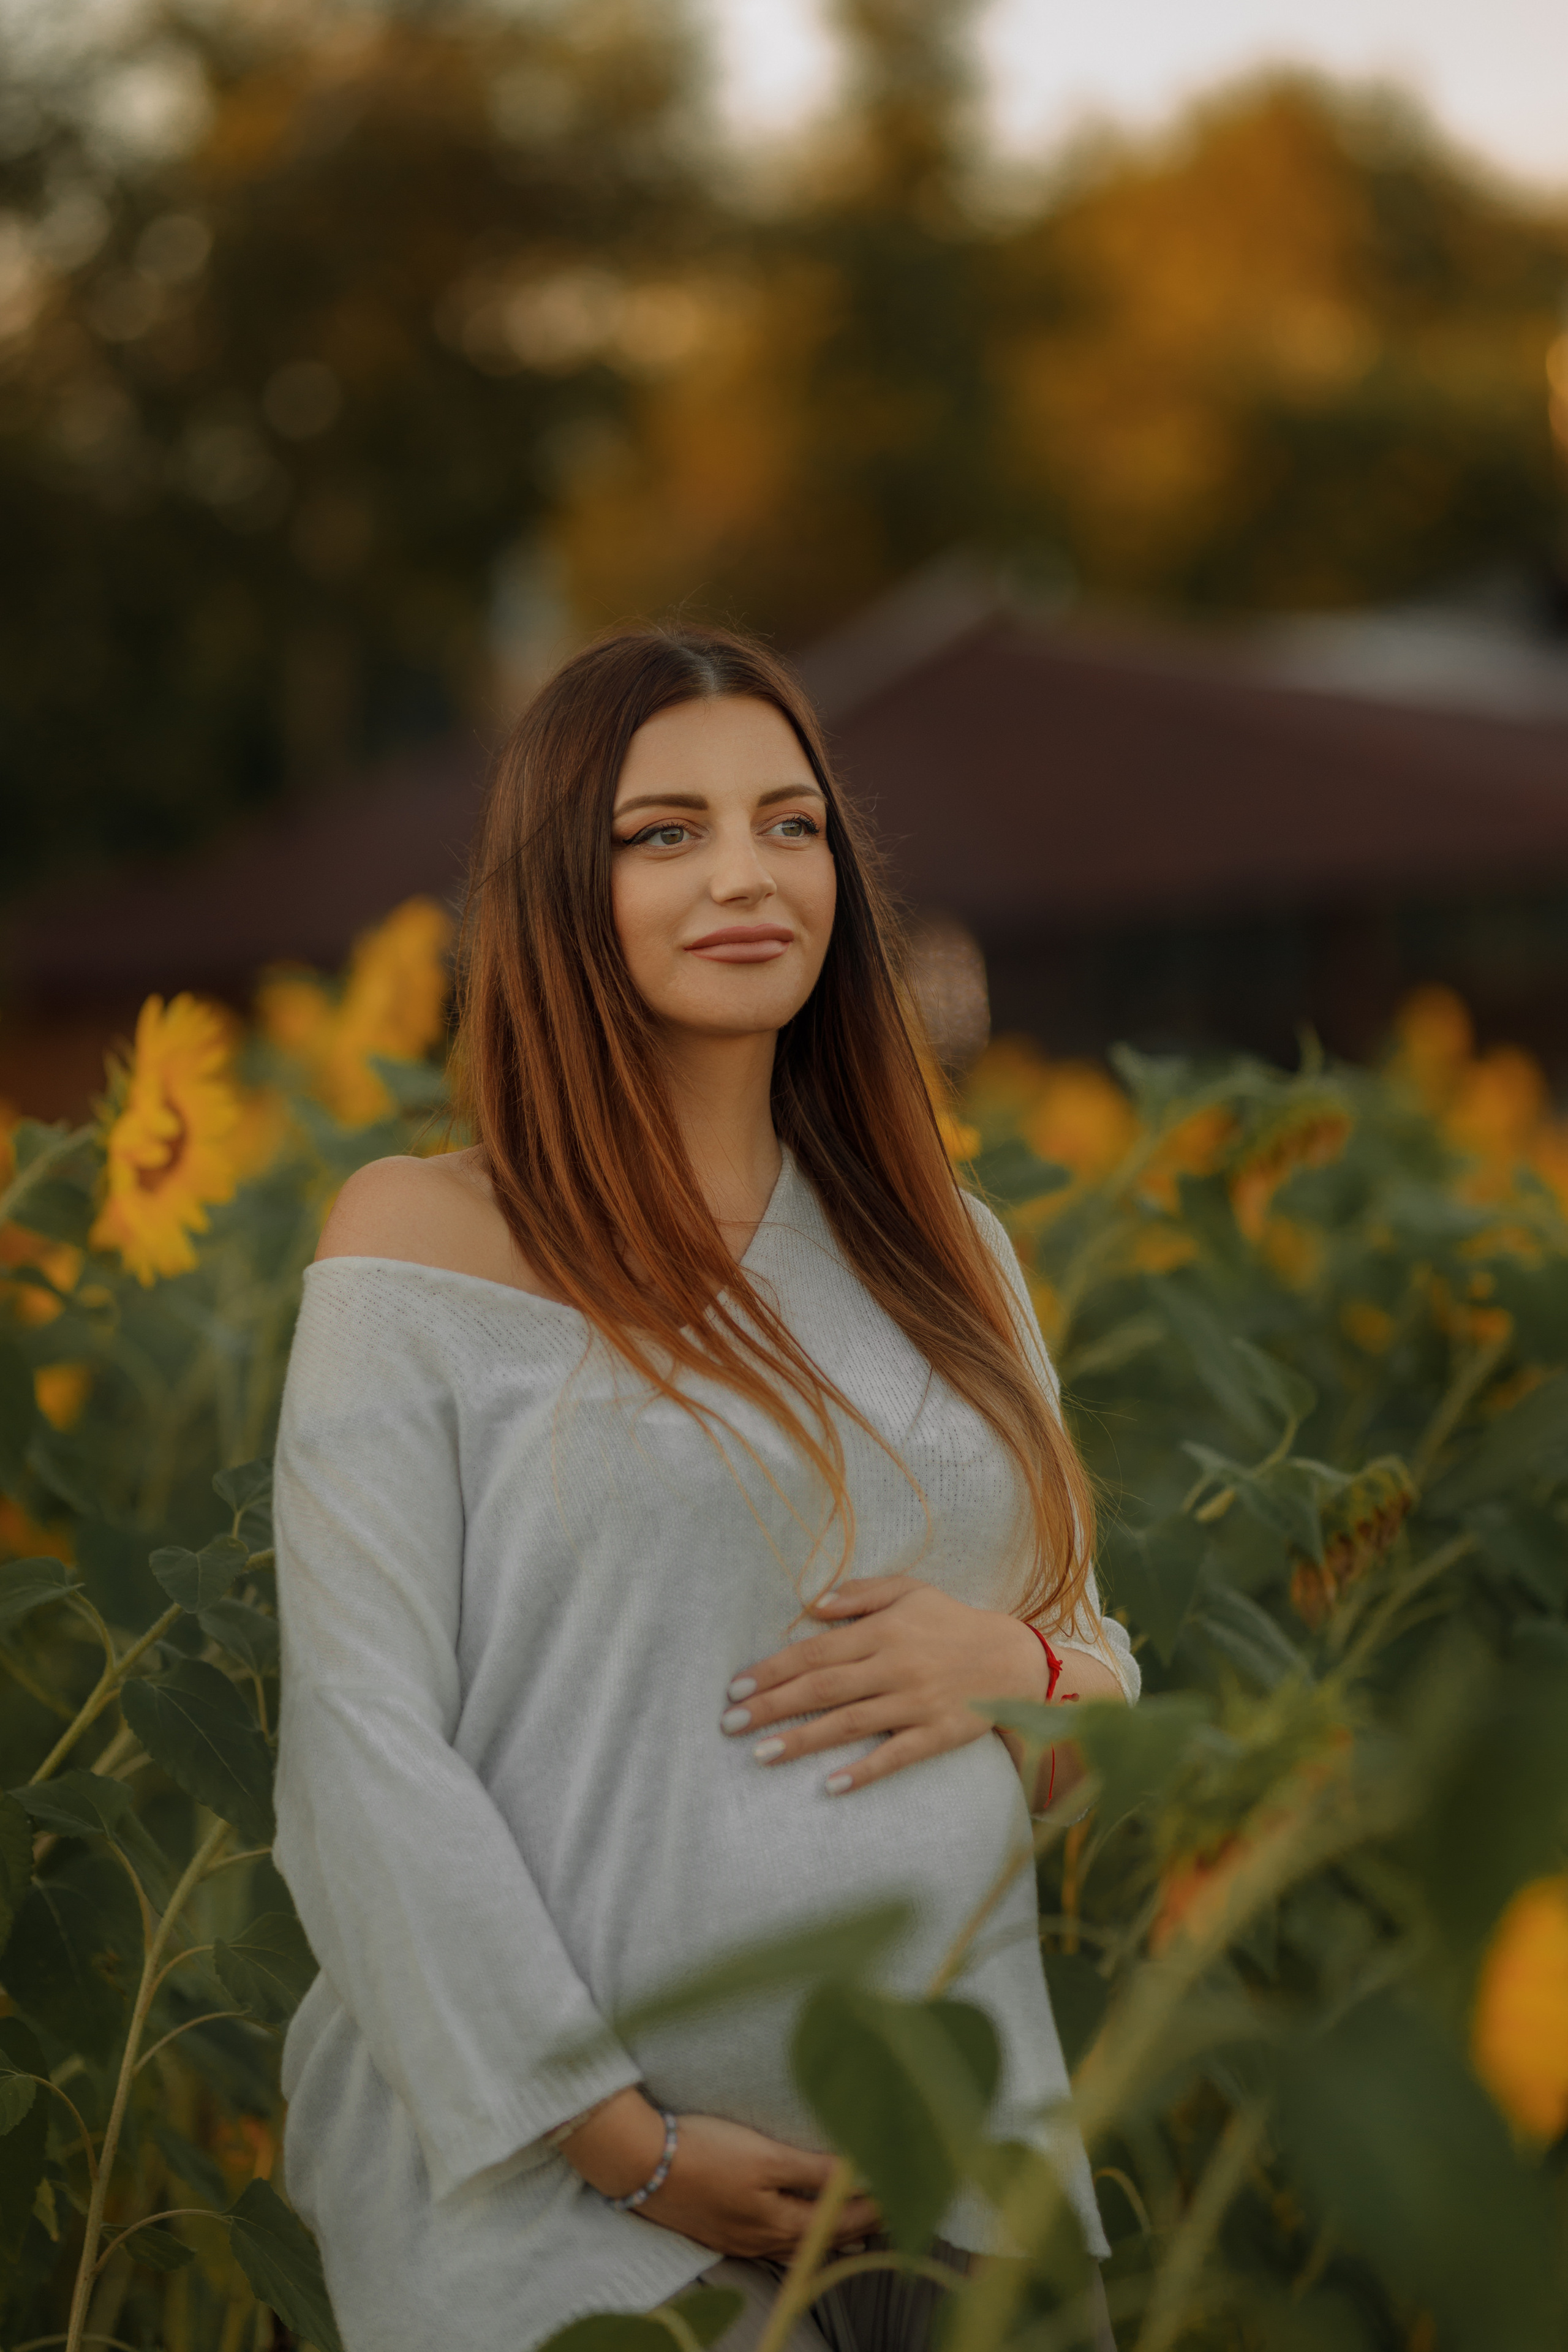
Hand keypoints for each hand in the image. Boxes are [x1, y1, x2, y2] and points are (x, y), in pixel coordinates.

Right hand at [560, 2092, 879, 2255]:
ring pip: (798, 2244)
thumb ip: (813, 2170)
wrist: (637, 2161)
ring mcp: (739, 2238)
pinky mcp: (720, 2229)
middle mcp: (763, 2240)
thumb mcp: (763, 2155)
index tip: (907, 2190)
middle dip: (861, 2224)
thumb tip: (858, 2176)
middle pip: (824, 2238)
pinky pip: (772, 2242)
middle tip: (893, 2207)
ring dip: (830, 2233)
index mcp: (779, 2223)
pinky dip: (798, 2235)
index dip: (878, 2206)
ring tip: (857, 2223)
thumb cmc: (703, 2151)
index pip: (843, 2219)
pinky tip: (798, 2226)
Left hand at [721, 1575, 1076, 1795]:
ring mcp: (915, 1703)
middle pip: (822, 1688)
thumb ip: (860, 1594)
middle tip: (730, 1724)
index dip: (773, 1670)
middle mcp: (895, 1667)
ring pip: (849, 1724)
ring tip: (761, 1754)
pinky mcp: (937, 1735)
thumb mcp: (910, 1591)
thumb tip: (813, 1605)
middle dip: (772, 1706)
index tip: (736, 1687)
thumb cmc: (952, 1622)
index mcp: (883, 1631)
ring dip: (802, 1740)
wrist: (1014, 1659)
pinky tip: (830, 1785)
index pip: (815, 1652)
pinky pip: (895, 1756)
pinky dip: (863, 1772)